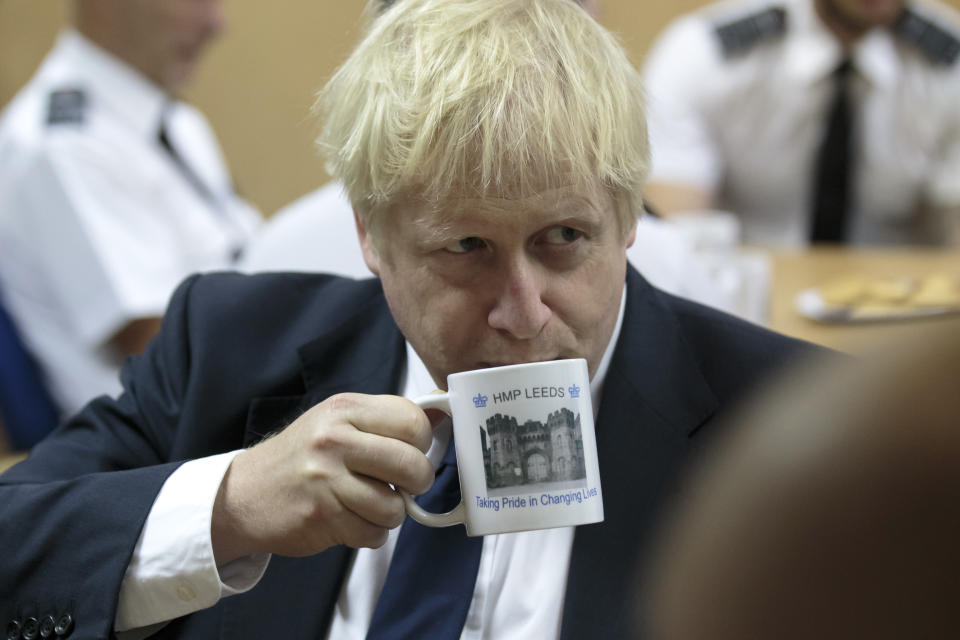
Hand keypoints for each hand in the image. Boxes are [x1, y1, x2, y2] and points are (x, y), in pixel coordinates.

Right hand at [211, 393, 434, 563]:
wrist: (245, 493)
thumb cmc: (303, 456)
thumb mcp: (340, 422)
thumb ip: (388, 419)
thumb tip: (444, 412)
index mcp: (345, 409)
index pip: (412, 420)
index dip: (421, 441)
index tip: (410, 450)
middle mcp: (335, 440)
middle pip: (412, 465)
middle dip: (416, 482)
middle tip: (401, 483)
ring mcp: (326, 479)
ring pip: (395, 507)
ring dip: (389, 513)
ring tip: (369, 502)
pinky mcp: (321, 516)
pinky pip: (373, 534)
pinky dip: (369, 533)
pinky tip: (351, 519)